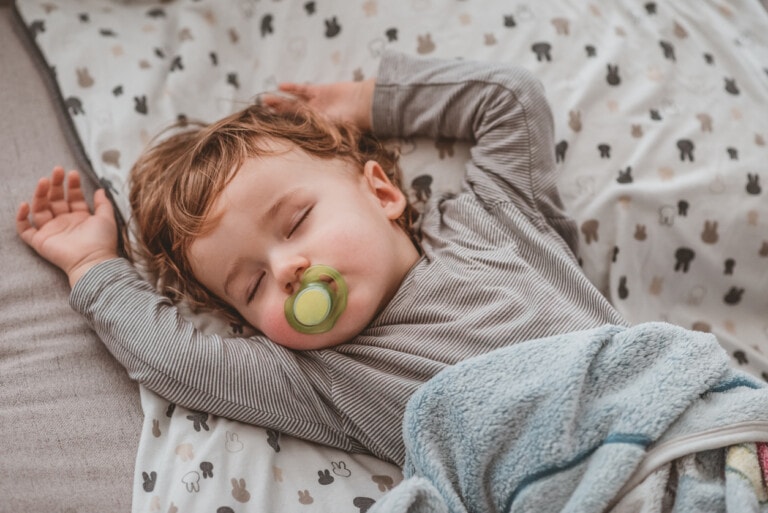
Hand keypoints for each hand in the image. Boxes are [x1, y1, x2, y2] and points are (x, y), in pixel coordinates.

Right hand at [16, 166, 118, 286]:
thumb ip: (103, 204)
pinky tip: (25, 204)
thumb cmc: (101, 241)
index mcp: (80, 218)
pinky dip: (21, 218)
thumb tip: (100, 189)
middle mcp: (65, 222)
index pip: (73, 197)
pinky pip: (25, 229)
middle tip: (57, 170)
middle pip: (56, 200)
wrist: (93, 261)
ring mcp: (51, 231)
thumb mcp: (106, 218)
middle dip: (56, 185)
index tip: (73, 173)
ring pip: (40, 209)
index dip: (72, 185)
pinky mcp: (40, 241)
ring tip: (43, 181)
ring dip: (40, 194)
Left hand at [261, 78, 374, 130]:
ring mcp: (316, 104)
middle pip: (291, 117)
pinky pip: (303, 90)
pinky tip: (281, 86)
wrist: (365, 106)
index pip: (296, 131)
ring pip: (293, 103)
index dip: (281, 130)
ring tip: (264, 100)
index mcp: (317, 131)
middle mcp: (315, 119)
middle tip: (259, 113)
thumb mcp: (333, 135)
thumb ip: (317, 140)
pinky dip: (292, 88)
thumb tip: (300, 155)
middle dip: (276, 115)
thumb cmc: (352, 124)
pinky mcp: (320, 91)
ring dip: (280, 101)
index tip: (266, 129)